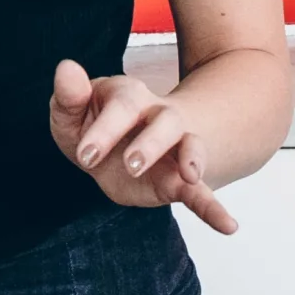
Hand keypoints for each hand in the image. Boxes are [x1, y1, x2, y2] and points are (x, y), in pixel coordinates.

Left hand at [49, 60, 237, 232]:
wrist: (117, 146)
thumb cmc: (91, 124)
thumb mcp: (71, 112)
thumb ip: (69, 95)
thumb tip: (66, 67)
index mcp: (128, 97)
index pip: (122, 107)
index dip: (104, 130)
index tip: (84, 156)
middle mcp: (157, 117)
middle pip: (164, 122)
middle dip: (150, 143)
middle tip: (130, 165)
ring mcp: (174, 147)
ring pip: (190, 146)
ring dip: (192, 159)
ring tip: (192, 176)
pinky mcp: (178, 180)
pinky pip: (201, 193)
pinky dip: (214, 209)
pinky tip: (229, 226)